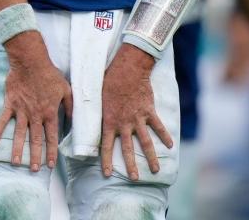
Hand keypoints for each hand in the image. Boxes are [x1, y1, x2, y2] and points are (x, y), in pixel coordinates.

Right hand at [0, 31, 71, 171]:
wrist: (31, 61)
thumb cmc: (50, 74)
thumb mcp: (66, 89)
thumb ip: (70, 106)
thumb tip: (73, 121)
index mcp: (50, 113)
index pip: (51, 137)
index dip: (51, 151)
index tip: (51, 164)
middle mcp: (35, 115)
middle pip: (35, 139)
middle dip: (36, 156)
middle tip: (35, 170)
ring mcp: (21, 110)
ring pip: (19, 134)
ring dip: (18, 149)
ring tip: (16, 163)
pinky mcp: (10, 104)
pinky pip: (3, 120)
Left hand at [100, 44, 172, 180]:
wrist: (128, 69)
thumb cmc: (109, 79)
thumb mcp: (96, 94)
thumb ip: (93, 108)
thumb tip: (78, 111)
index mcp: (109, 121)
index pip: (106, 145)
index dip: (106, 160)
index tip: (106, 173)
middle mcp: (124, 123)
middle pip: (128, 149)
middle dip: (131, 165)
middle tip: (134, 179)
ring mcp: (138, 118)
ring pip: (146, 142)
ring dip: (151, 157)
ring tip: (155, 170)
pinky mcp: (149, 111)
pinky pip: (158, 126)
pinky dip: (165, 136)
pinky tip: (170, 146)